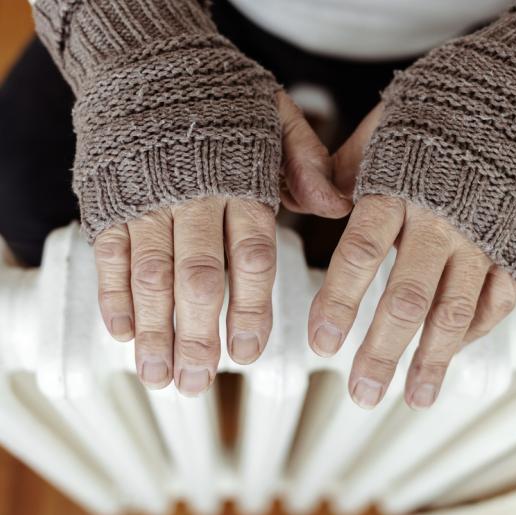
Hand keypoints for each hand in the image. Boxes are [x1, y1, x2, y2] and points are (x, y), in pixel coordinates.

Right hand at [93, 91, 349, 395]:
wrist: (153, 62)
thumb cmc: (223, 102)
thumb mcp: (277, 120)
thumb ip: (306, 164)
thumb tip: (338, 205)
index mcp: (242, 184)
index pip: (252, 258)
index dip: (249, 310)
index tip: (246, 354)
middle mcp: (195, 197)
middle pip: (198, 278)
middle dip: (196, 336)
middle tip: (197, 384)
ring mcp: (148, 200)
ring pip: (150, 275)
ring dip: (153, 330)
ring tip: (158, 375)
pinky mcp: (111, 200)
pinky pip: (110, 253)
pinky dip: (113, 294)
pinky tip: (121, 332)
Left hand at [309, 103, 515, 409]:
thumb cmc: (441, 111)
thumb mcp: (385, 128)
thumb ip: (345, 168)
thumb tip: (314, 202)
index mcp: (398, 189)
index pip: (359, 254)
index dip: (339, 302)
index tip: (321, 343)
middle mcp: (440, 221)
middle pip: (407, 299)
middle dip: (382, 351)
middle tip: (360, 393)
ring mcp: (483, 238)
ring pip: (454, 312)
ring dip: (431, 361)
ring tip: (412, 399)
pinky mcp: (515, 247)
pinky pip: (497, 300)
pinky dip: (473, 332)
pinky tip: (450, 358)